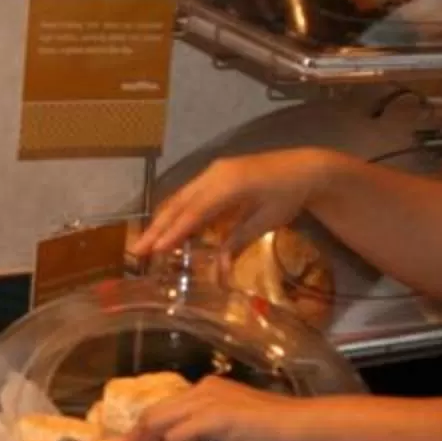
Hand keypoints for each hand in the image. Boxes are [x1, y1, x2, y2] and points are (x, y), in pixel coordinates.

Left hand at [122, 376, 324, 440]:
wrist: (300, 429)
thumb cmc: (274, 435)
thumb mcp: (232, 432)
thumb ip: (207, 435)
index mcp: (205, 390)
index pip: (161, 409)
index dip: (142, 435)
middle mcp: (201, 390)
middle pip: (151, 415)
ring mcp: (206, 401)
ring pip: (157, 425)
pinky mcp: (213, 417)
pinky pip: (177, 438)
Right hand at [131, 148, 338, 264]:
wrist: (304, 168)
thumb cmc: (288, 195)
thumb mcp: (266, 222)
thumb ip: (238, 242)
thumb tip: (219, 272)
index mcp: (229, 184)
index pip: (194, 212)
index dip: (174, 232)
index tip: (156, 249)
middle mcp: (215, 174)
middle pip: (180, 204)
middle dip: (158, 228)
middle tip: (137, 250)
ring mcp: (213, 172)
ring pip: (180, 198)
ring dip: (162, 221)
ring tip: (145, 243)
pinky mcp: (214, 174)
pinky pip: (189, 195)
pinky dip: (176, 213)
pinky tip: (167, 229)